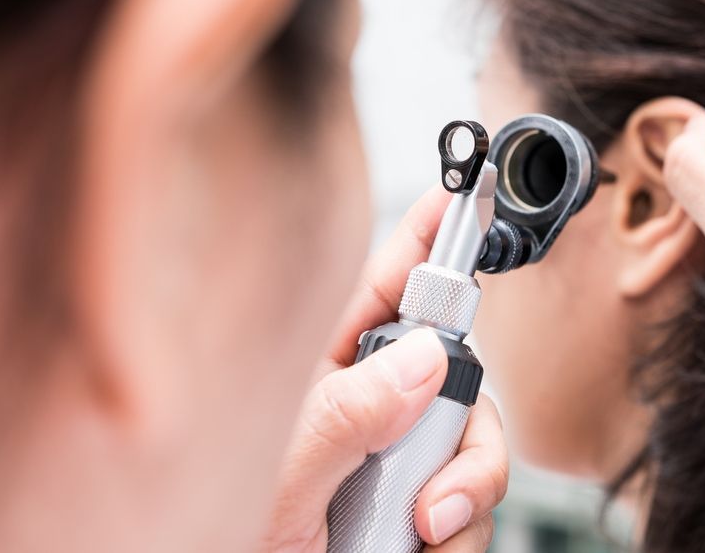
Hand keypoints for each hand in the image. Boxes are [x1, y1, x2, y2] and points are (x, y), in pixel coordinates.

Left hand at [263, 188, 507, 550]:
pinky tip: (420, 544)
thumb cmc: (225, 534)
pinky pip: (478, 501)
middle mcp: (371, 403)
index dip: (430, 232)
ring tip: (416, 528)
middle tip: (432, 479)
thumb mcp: (281, 472)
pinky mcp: (424, 503)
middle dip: (465, 424)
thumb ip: (348, 415)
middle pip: (459, 370)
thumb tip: (423, 362)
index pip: (387, 281)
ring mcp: (400, 454)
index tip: (466, 188)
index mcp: (325, 368)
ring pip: (476, 440)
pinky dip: (462, 531)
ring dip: (464, 493)